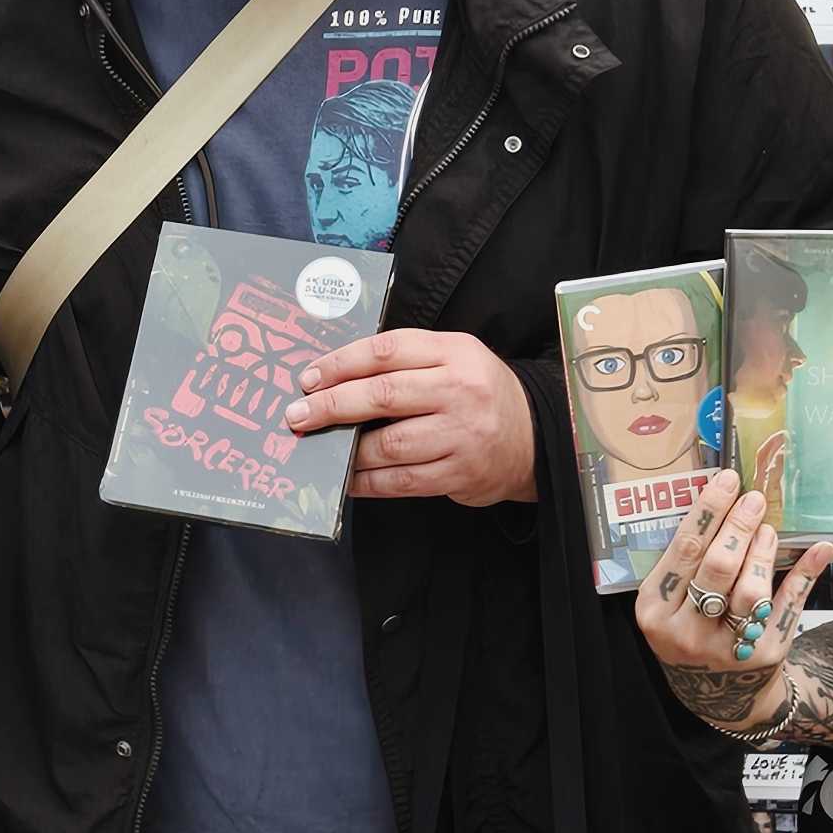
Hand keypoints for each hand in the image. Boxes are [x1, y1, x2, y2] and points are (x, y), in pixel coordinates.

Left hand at [285, 332, 537, 504]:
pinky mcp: (459, 472)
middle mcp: (460, 390)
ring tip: (322, 449)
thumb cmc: (478, 394)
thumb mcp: (453, 360)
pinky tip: (347, 478)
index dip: (341, 363)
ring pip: (390, 444)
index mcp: (454, 352)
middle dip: (332, 406)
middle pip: (383, 395)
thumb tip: (334, 380)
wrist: (533, 438)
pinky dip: (368, 481)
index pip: (388, 350)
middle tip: (298, 415)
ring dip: (347, 450)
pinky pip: (401, 480)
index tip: (308, 378)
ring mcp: (461, 434)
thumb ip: (404, 363)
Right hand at [635, 475, 832, 714]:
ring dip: (764, 551)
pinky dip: (804, 575)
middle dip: (738, 526)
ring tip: (767, 529)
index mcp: (656, 612)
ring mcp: (727, 649)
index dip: (708, 511)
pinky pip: (787, 606)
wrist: (718, 694)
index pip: (684, 551)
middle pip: (718, 568)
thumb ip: (688, 561)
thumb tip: (723, 501)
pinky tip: (818, 549)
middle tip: (753, 500)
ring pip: (751, 590)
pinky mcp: (764, 655)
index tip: (727, 481)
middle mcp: (686, 633)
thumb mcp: (670, 603)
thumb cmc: (690, 630)